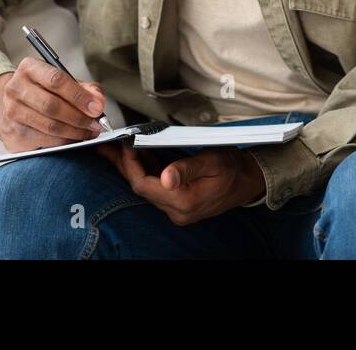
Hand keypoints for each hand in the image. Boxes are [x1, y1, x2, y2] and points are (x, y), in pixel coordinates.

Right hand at [0, 58, 107, 153]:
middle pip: (52, 106)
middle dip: (79, 117)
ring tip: (89, 132)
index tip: (97, 107)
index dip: (79, 95)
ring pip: (49, 126)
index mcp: (29, 68)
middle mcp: (15, 89)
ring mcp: (11, 113)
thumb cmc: (42, 92)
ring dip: (75, 132)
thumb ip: (84, 88)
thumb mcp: (62, 82)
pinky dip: (64, 142)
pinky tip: (74, 140)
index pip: (56, 80)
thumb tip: (98, 100)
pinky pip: (44, 141)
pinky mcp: (12, 135)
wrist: (10, 106)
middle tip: (96, 124)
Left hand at [95, 141, 266, 224]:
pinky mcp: (179, 205)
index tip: (125, 145)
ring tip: (115, 150)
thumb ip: (187, 168)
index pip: (144, 184)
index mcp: (184, 201)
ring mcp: (178, 210)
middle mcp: (178, 211)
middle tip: (106, 147)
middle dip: (124, 165)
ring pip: (146, 188)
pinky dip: (144, 172)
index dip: (130, 164)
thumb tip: (166, 176)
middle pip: (140, 187)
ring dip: (132, 168)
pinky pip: (155, 188)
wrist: (249, 181)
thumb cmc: (233, 168)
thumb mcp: (212, 161)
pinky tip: (137, 157)